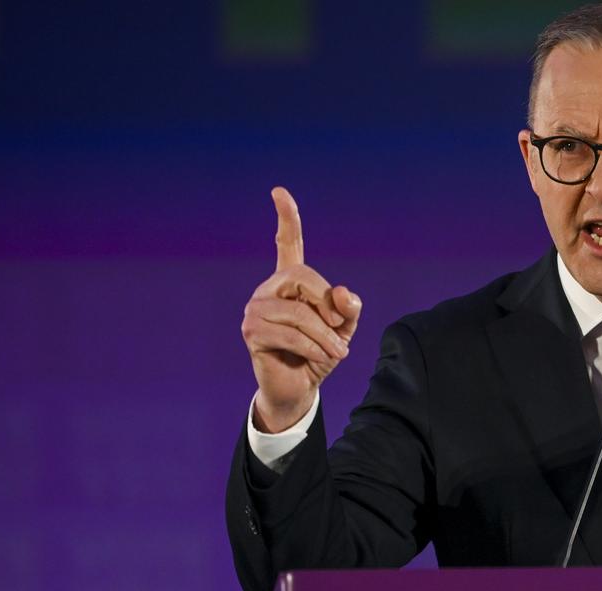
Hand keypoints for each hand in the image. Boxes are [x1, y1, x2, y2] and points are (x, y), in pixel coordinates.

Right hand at [241, 187, 361, 431]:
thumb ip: (348, 308)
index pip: (287, 245)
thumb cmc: (319, 354)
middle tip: (341, 332)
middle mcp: (268, 290)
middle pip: (303, 278)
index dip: (286, 219)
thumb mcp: (343, 329)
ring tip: (339, 352)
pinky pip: (291, 333)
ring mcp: (256, 310)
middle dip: (328, 305)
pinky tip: (323, 358)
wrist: (298, 389)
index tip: (279, 192)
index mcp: (290, 283)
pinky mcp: (253, 333)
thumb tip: (343, 294)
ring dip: (326, 335)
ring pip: (299, 313)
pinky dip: (315, 347)